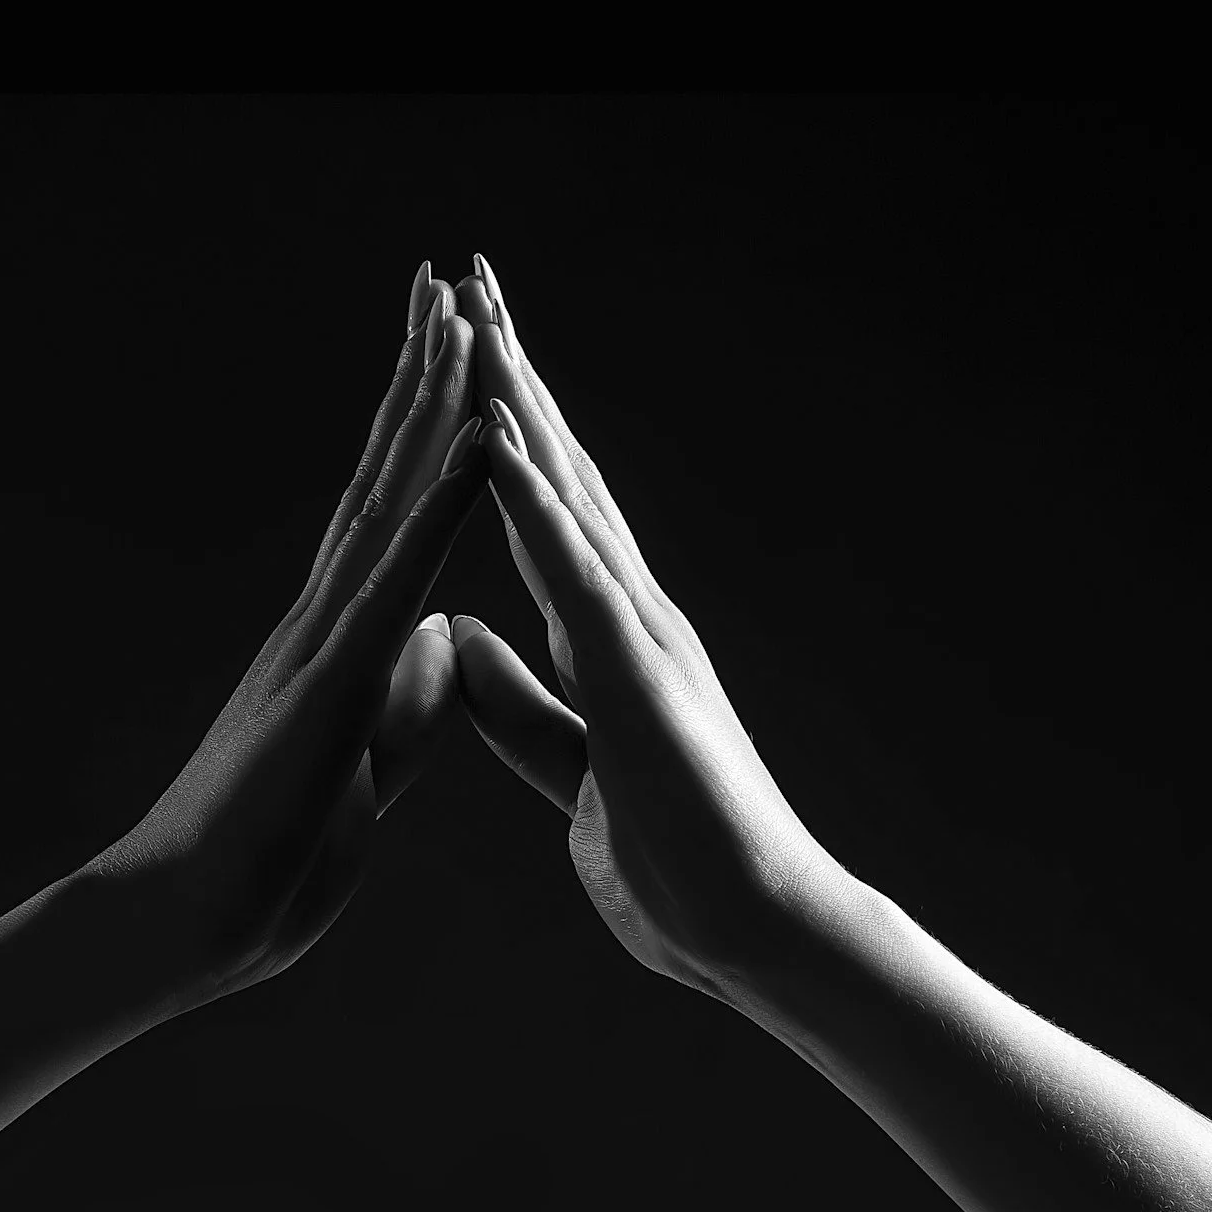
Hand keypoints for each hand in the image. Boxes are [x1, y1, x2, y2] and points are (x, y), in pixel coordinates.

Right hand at [83, 263, 487, 1009]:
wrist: (181, 931)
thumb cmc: (264, 869)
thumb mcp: (367, 772)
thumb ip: (402, 705)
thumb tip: (442, 638)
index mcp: (341, 642)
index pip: (395, 514)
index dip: (428, 431)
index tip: (454, 349)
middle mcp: (327, 618)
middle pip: (385, 476)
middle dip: (420, 377)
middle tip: (445, 279)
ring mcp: (323, 643)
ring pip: (387, 501)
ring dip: (428, 407)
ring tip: (457, 315)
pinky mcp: (327, 685)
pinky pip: (395, 583)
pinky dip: (440, 510)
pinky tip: (473, 448)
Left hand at [447, 257, 852, 1004]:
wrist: (754, 935)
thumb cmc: (678, 862)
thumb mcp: (567, 768)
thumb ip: (518, 704)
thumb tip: (456, 639)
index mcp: (603, 636)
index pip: (538, 510)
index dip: (497, 431)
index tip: (461, 355)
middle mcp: (627, 613)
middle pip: (557, 468)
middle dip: (511, 371)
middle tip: (471, 276)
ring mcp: (639, 635)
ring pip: (569, 493)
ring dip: (522, 400)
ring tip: (479, 312)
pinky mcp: (639, 677)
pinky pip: (574, 574)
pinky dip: (533, 503)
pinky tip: (497, 440)